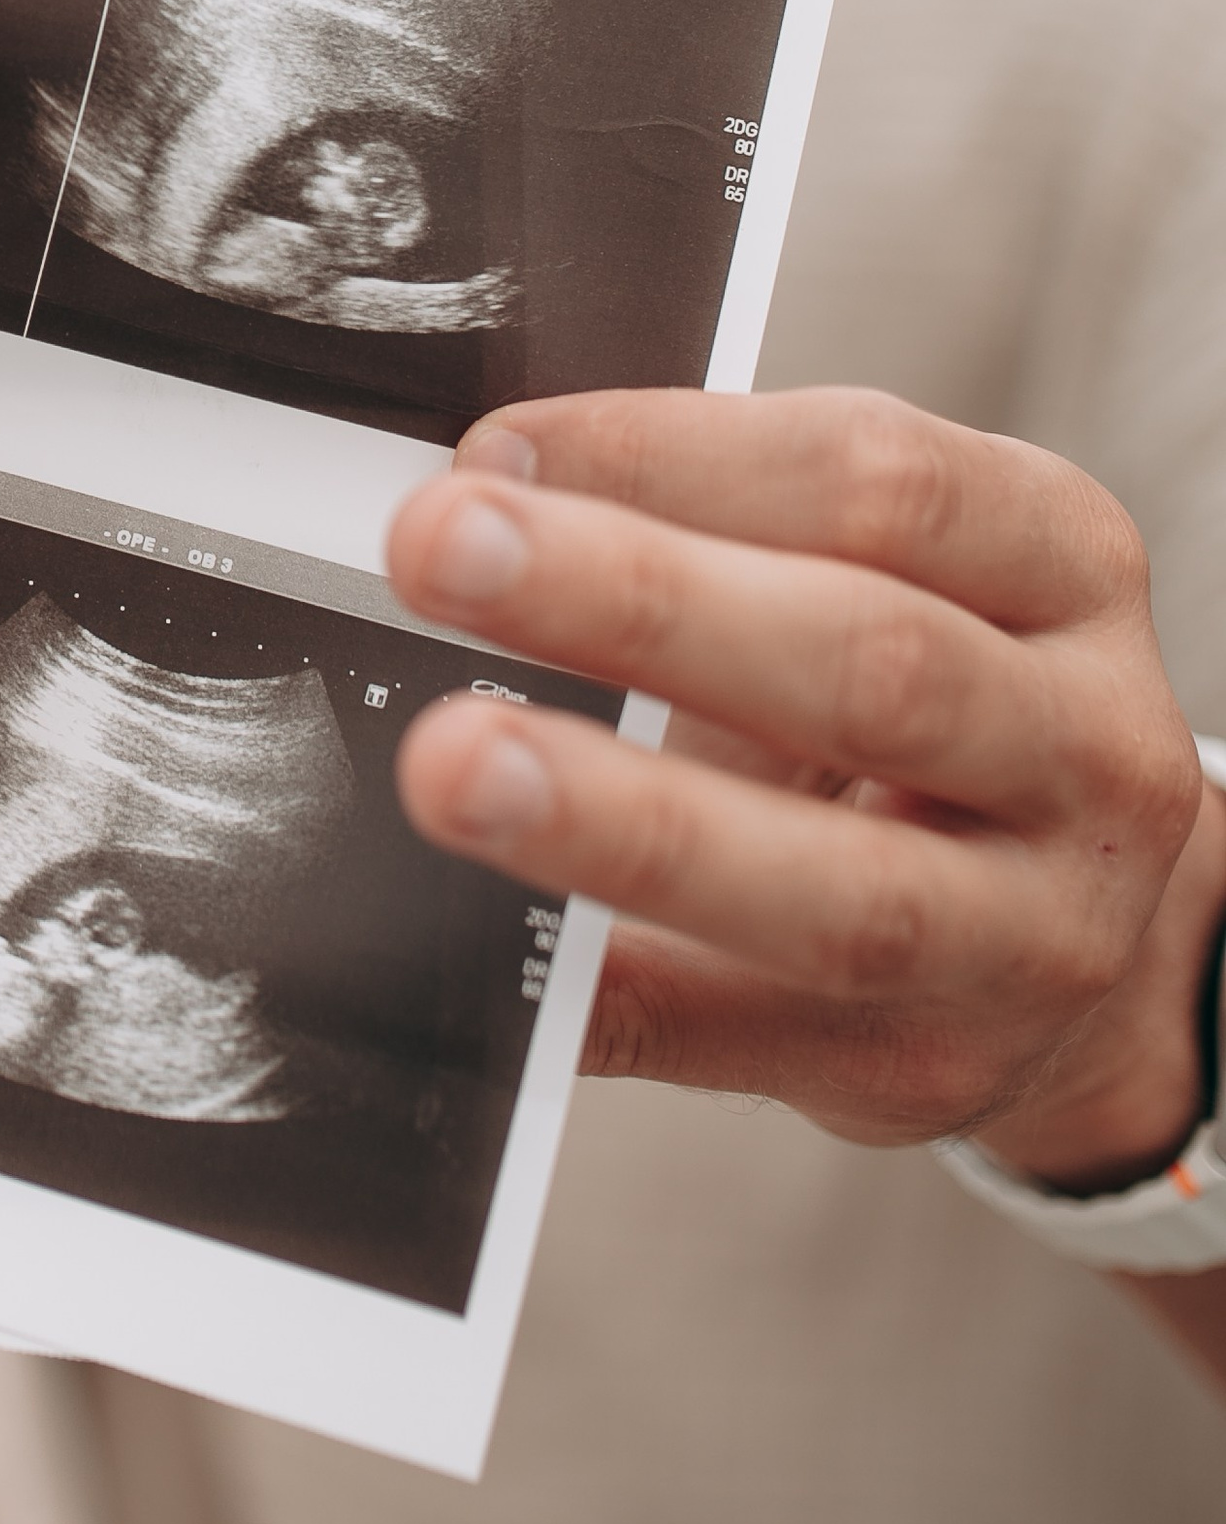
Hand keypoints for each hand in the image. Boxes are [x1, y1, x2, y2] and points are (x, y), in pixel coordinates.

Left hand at [386, 388, 1221, 1168]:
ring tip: (456, 765)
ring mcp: (1026, 933)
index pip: (881, 481)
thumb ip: (715, 523)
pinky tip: (497, 958)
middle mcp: (1081, 747)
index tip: (494, 452)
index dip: (675, 455)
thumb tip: (480, 496)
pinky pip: (732, 1039)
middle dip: (638, 602)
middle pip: (869, 663)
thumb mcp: (886, 573)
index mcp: (1060, 564)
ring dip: (628, 822)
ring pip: (839, 889)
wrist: (1070, 933)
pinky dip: (602, 994)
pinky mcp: (928, 1070)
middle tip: (443, 550)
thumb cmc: (928, 701)